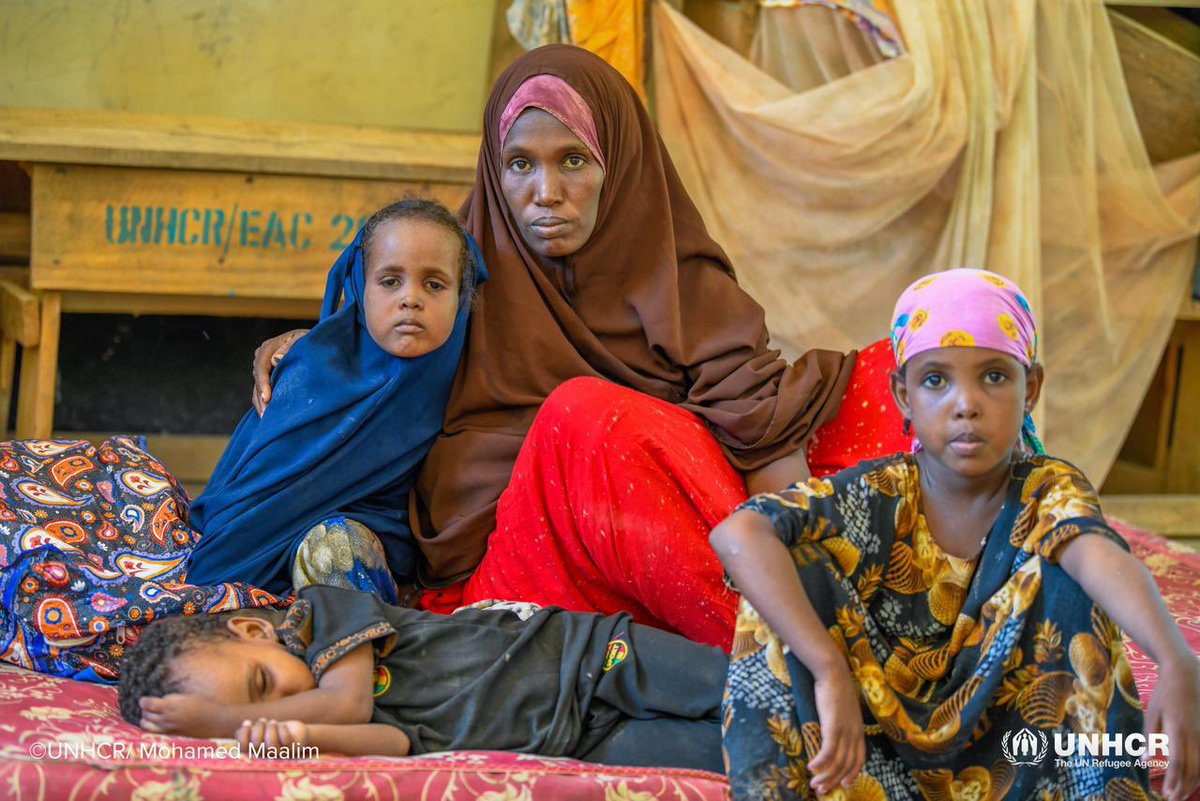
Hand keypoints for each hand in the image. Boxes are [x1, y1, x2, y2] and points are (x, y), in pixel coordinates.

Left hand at [139, 694, 226, 737]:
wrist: (212, 721)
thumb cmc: (202, 705)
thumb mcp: (186, 697)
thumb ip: (171, 699)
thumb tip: (161, 701)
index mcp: (170, 707)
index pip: (148, 704)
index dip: (143, 701)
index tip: (144, 699)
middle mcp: (166, 719)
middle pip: (145, 715)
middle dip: (145, 710)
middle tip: (149, 706)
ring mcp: (168, 729)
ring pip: (146, 726)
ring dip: (145, 720)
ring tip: (150, 715)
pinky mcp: (170, 735)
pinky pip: (154, 732)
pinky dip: (151, 727)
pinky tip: (155, 723)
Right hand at [236, 718, 308, 754]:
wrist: (296, 734)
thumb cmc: (274, 731)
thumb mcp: (261, 730)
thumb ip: (249, 731)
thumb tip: (243, 726)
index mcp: (255, 753)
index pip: (242, 749)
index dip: (243, 734)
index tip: (248, 722)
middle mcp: (265, 757)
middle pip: (256, 744)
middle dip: (258, 727)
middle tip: (263, 720)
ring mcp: (279, 755)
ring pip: (271, 744)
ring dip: (271, 728)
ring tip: (273, 722)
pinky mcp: (293, 749)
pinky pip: (285, 740)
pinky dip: (283, 730)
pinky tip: (283, 726)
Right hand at [252, 329, 308, 414]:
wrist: (315, 344)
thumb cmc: (311, 342)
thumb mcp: (303, 340)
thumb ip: (290, 347)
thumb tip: (276, 359)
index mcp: (270, 346)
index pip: (261, 366)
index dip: (263, 383)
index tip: (267, 398)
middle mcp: (263, 356)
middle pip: (257, 378)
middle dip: (261, 397)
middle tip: (266, 414)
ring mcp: (264, 367)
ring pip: (257, 387)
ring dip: (260, 403)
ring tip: (265, 418)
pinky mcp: (268, 376)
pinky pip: (261, 391)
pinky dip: (263, 402)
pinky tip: (266, 415)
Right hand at [808, 665, 865, 794]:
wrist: (833, 672)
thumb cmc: (834, 687)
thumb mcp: (842, 709)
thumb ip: (841, 722)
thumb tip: (831, 731)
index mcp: (858, 730)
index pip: (859, 758)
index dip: (852, 773)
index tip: (843, 784)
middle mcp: (855, 733)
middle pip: (847, 764)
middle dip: (834, 780)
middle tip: (822, 790)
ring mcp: (845, 730)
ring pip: (838, 761)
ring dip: (825, 775)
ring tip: (815, 784)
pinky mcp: (834, 726)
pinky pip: (828, 751)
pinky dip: (820, 762)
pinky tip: (811, 767)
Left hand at [1146, 657, 1199, 800]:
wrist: (1186, 675)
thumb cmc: (1165, 694)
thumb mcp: (1152, 712)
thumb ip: (1148, 737)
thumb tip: (1144, 761)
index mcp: (1178, 730)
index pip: (1177, 763)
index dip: (1173, 780)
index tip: (1166, 793)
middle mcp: (1194, 735)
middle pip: (1193, 769)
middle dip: (1184, 787)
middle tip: (1173, 799)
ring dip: (1192, 782)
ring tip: (1182, 793)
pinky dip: (1199, 771)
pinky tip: (1193, 778)